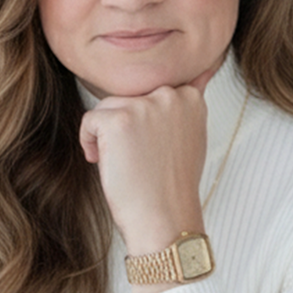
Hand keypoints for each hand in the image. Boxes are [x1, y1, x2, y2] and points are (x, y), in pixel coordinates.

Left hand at [78, 77, 209, 259]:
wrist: (164, 220)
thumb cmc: (172, 185)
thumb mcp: (191, 136)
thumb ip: (185, 106)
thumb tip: (202, 73)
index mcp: (191, 98)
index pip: (149, 94)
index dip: (143, 125)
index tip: (152, 151)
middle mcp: (170, 96)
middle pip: (128, 98)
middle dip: (126, 128)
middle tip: (139, 160)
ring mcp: (145, 106)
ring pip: (108, 108)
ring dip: (108, 137)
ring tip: (125, 163)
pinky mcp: (119, 120)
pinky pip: (90, 120)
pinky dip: (90, 143)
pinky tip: (106, 163)